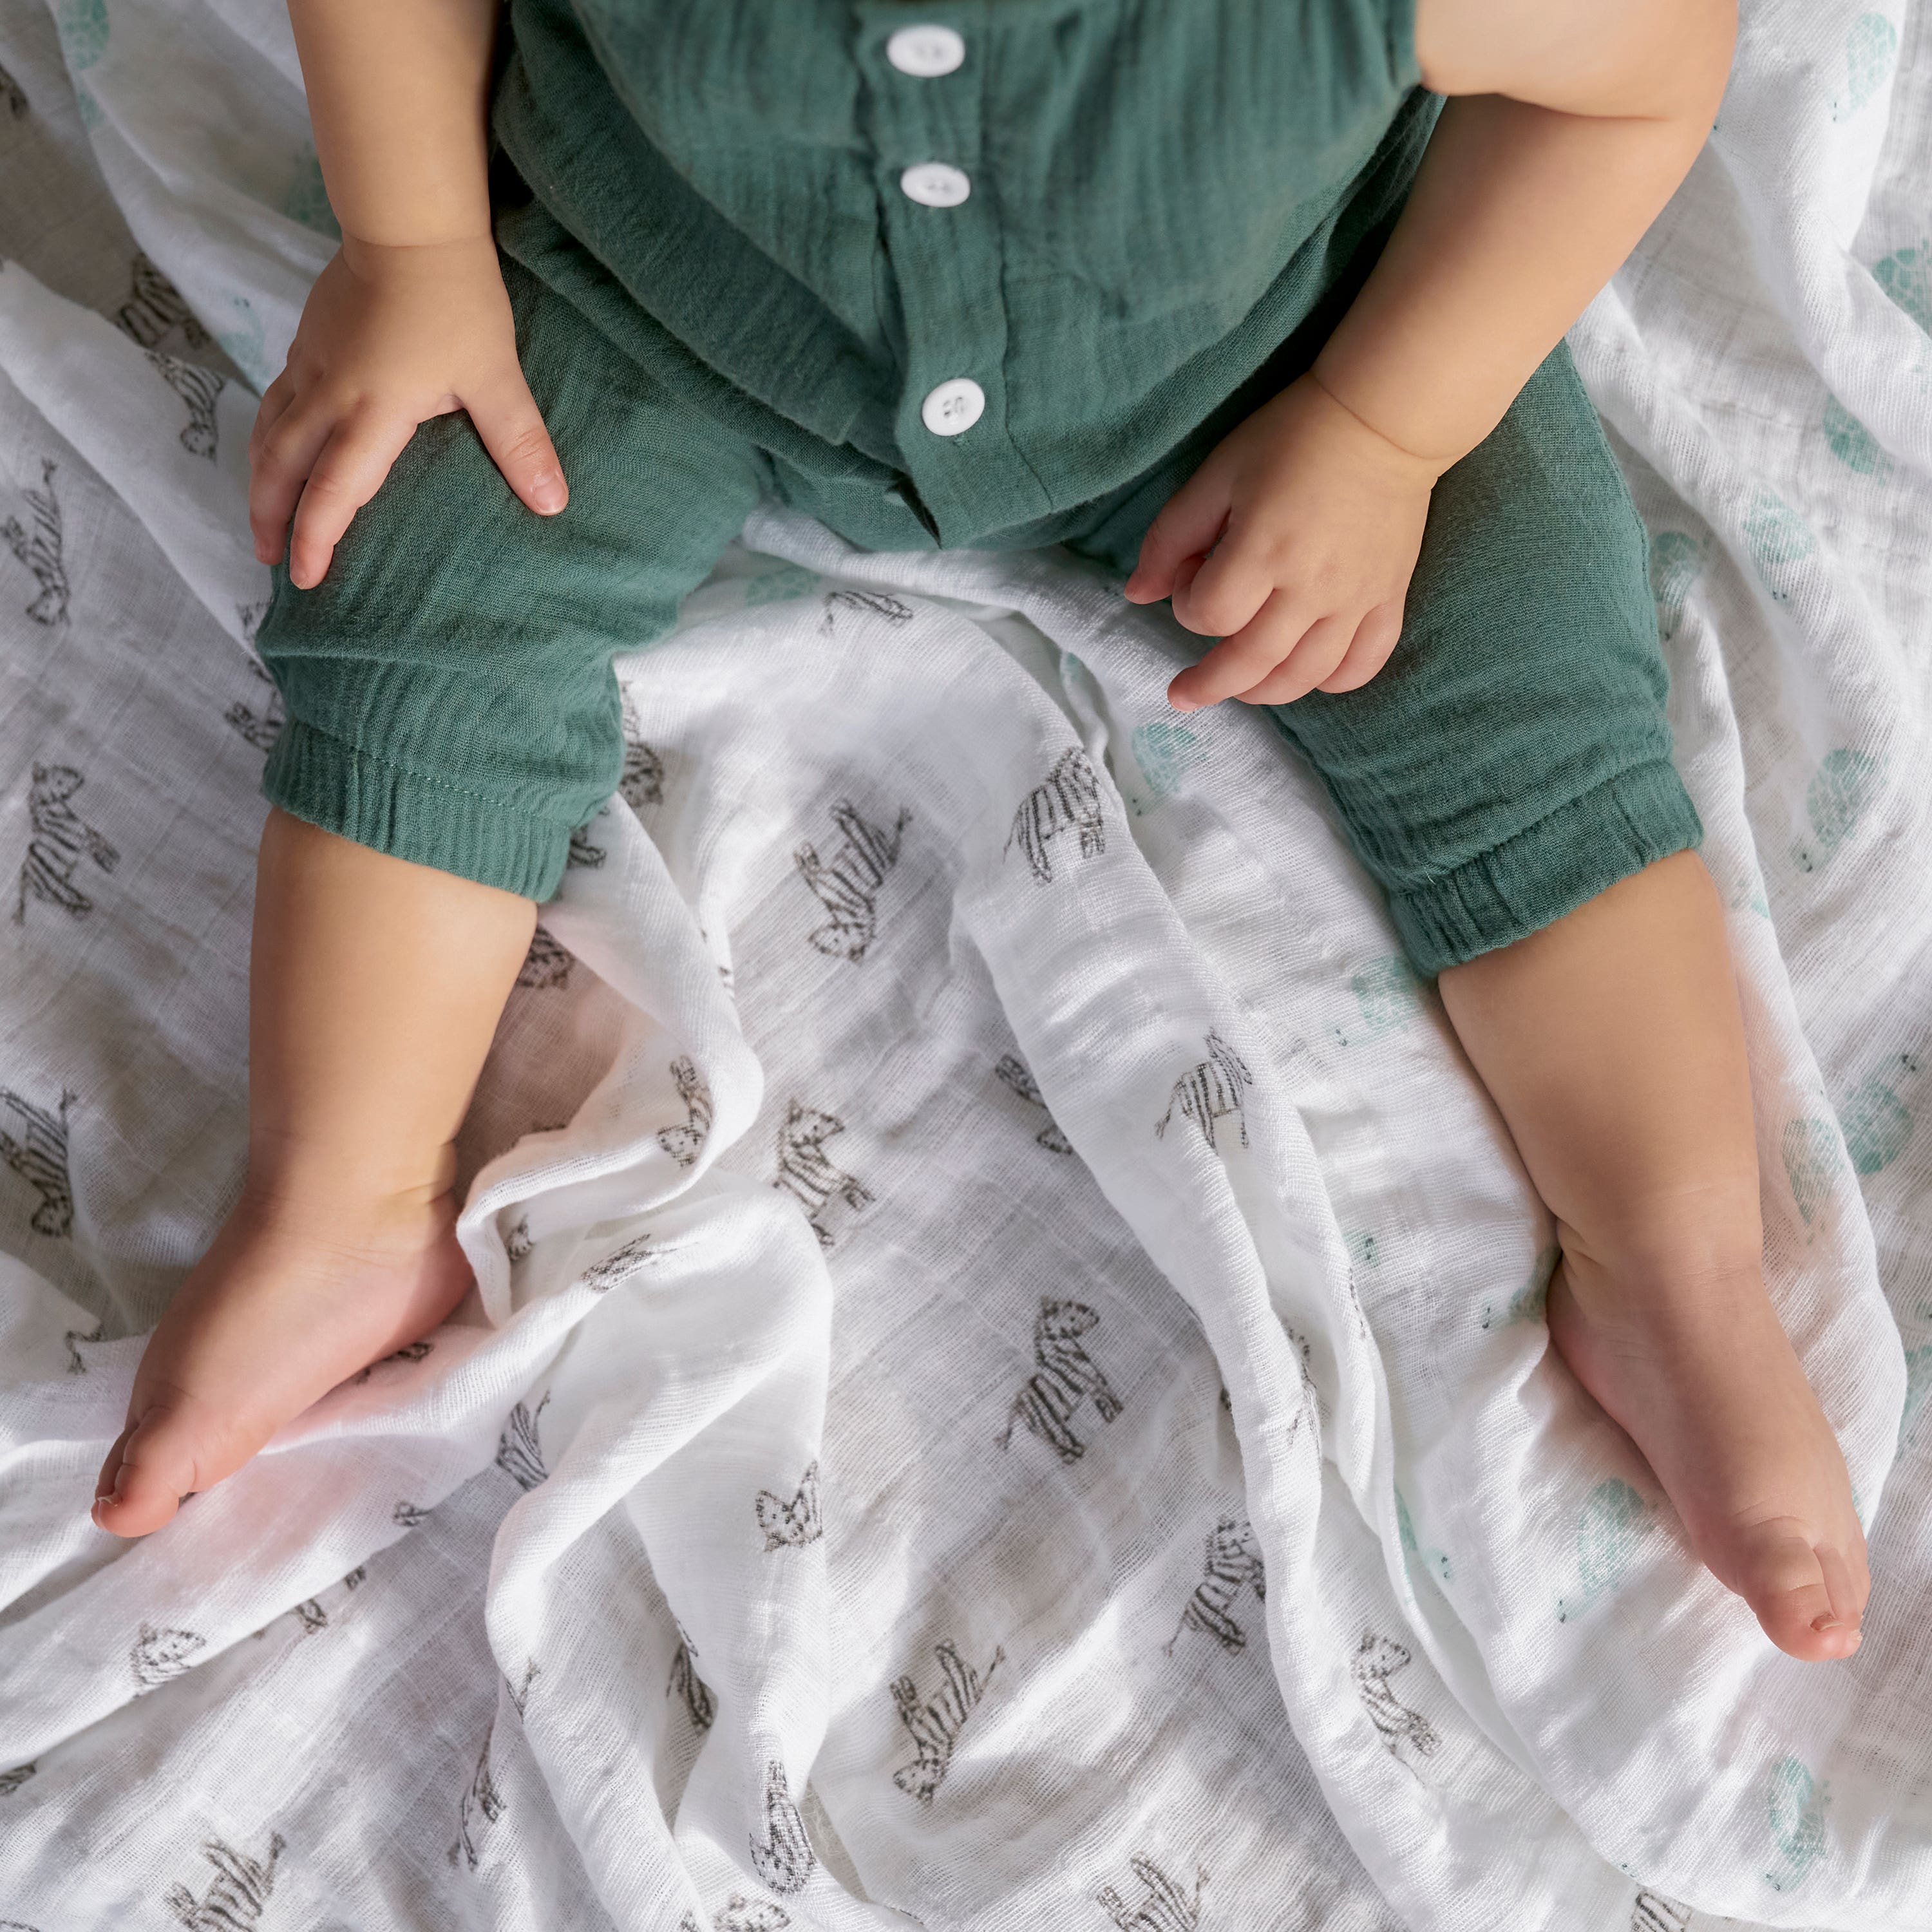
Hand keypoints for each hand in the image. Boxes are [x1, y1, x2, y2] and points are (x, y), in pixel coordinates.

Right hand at [249, 233, 564, 589]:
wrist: (409, 225)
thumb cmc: (456, 299)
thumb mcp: (496, 375)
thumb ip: (520, 442)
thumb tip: (554, 503)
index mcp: (373, 411)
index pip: (334, 491)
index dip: (315, 539)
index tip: (304, 577)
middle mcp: (330, 393)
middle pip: (282, 466)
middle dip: (270, 516)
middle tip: (267, 558)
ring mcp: (311, 363)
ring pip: (269, 431)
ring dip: (260, 478)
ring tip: (261, 514)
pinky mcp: (307, 338)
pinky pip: (275, 398)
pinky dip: (268, 433)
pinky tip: (274, 447)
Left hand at [1123, 371, 1444, 709]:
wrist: (1384, 419)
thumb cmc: (1293, 438)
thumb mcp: (1217, 474)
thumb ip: (1171, 537)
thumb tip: (1136, 595)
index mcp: (1263, 549)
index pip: (1210, 614)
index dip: (1187, 606)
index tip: (1190, 578)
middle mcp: (1310, 585)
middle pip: (1251, 661)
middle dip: (1209, 684)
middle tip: (1183, 694)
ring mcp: (1354, 598)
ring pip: (1305, 676)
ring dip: (1263, 693)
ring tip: (1240, 689)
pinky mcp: (1388, 598)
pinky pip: (1363, 663)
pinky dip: (1334, 682)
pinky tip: (1307, 675)